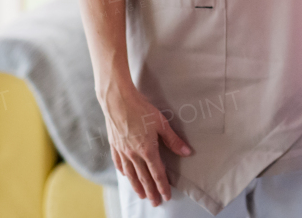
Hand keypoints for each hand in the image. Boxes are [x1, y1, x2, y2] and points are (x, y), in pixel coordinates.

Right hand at [101, 80, 192, 206]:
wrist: (118, 100)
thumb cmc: (141, 109)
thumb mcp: (161, 123)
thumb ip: (173, 140)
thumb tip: (187, 152)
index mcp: (147, 150)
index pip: (157, 173)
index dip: (162, 186)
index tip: (166, 196)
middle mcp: (134, 154)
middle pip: (143, 177)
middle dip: (150, 191)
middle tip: (154, 202)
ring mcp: (122, 151)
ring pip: (130, 174)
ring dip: (137, 186)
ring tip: (141, 195)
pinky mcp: (114, 145)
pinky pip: (119, 163)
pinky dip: (123, 172)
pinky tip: (125, 176)